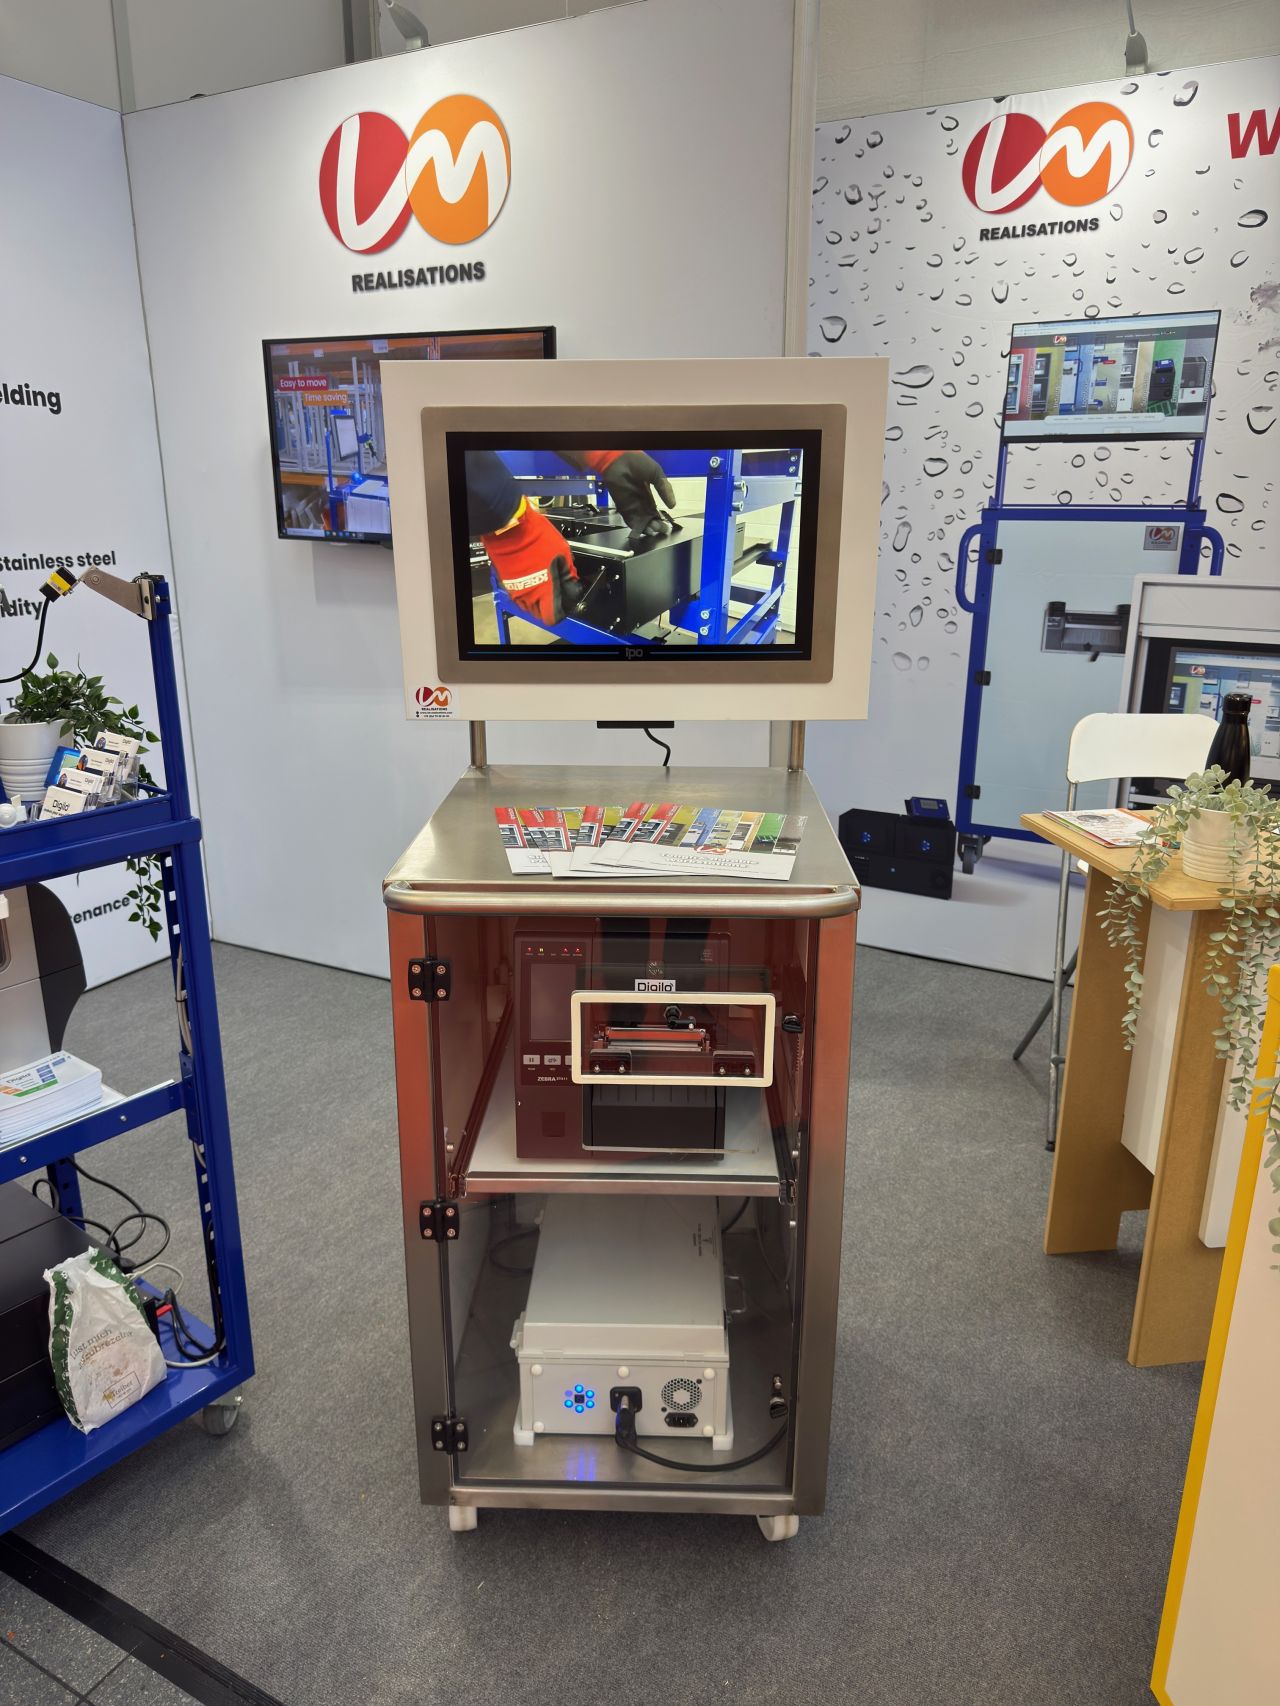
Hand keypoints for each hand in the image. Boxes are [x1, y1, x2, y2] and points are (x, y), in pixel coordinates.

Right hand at [481, 502, 580, 626]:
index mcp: (545, 590)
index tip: (566, 601)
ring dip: (537, 600)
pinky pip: (519, 596)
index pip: (553, 616)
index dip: (562, 611)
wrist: (510, 527)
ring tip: (543, 585)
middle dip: (550, 606)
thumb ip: (568, 573)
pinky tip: (533, 579)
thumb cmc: (536, 536)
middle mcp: (529, 595)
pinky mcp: (507, 583)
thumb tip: (572, 584)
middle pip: (540, 614)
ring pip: (528, 606)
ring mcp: (516, 590)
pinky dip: (527, 592)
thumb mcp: (562, 552)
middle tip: (556, 592)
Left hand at [581, 450, 676, 540]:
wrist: (619, 460)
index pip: (654, 509)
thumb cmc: (637, 463)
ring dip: (648, 527)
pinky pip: (630, 520)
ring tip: (655, 530)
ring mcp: (631, 504)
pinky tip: (645, 530)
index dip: (660, 517)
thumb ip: (665, 489)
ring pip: (641, 521)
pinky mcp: (623, 507)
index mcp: (647, 493)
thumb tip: (673, 505)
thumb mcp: (656, 473)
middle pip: (648, 517)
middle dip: (656, 525)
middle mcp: (639, 500)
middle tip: (662, 529)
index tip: (667, 523)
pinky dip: (637, 527)